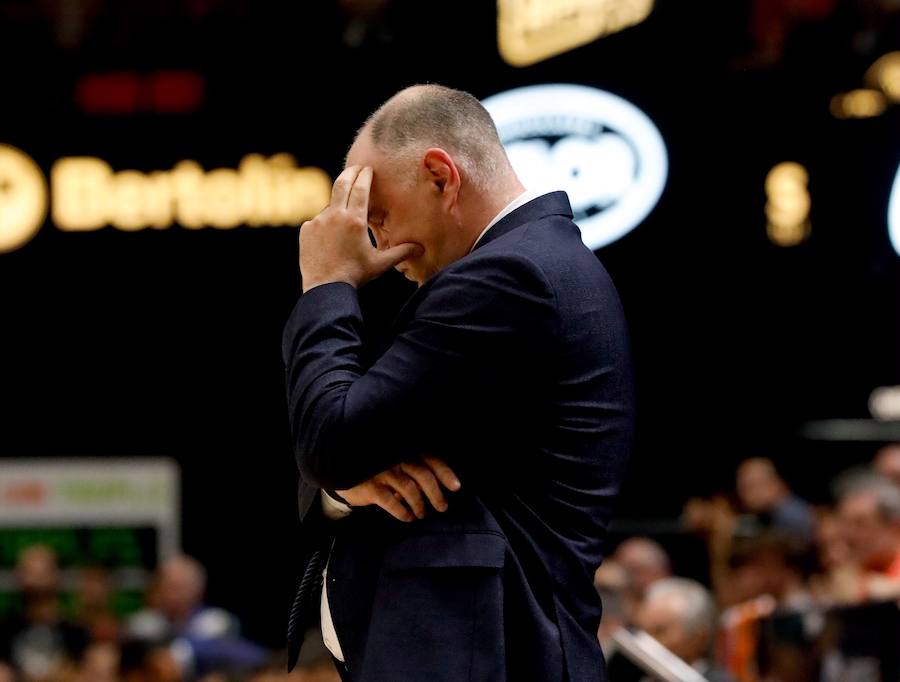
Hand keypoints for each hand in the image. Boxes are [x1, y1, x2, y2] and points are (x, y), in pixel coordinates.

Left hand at [299, 165, 421, 291]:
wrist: (326, 287)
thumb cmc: (355, 275)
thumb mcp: (380, 264)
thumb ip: (400, 253)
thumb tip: (420, 248)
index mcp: (355, 220)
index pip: (360, 188)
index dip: (365, 175)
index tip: (368, 168)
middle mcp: (335, 215)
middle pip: (342, 184)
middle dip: (350, 173)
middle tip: (356, 168)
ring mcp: (318, 221)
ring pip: (330, 205)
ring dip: (338, 205)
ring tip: (346, 214)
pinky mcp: (306, 230)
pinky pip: (317, 221)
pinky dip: (325, 223)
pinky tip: (330, 236)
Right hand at [336, 456, 460, 521]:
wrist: (340, 468)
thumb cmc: (375, 466)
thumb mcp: (393, 461)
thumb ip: (412, 468)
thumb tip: (436, 485)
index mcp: (404, 450)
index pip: (430, 459)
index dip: (445, 473)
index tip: (456, 487)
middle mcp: (395, 459)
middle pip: (424, 476)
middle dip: (436, 494)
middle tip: (442, 507)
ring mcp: (383, 473)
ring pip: (410, 491)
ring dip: (420, 506)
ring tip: (422, 514)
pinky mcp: (371, 488)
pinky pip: (392, 503)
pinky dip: (403, 512)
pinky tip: (408, 518)